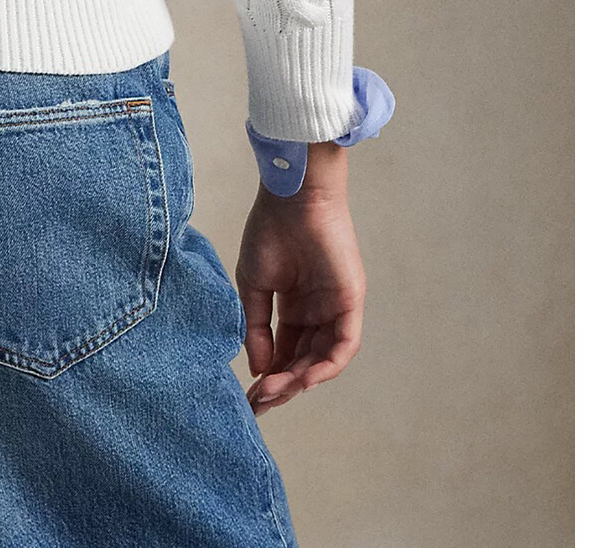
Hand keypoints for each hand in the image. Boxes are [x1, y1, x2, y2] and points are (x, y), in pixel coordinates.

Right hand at [236, 142, 364, 414]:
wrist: (291, 200)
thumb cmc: (270, 231)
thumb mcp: (252, 285)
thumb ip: (256, 327)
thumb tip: (259, 369)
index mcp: (293, 306)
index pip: (285, 352)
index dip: (269, 376)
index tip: (249, 396)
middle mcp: (317, 313)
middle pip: (303, 361)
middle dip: (282, 385)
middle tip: (260, 402)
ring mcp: (335, 309)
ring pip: (322, 359)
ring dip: (299, 380)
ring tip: (274, 392)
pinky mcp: (351, 304)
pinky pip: (343, 346)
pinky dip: (324, 365)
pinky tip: (302, 377)